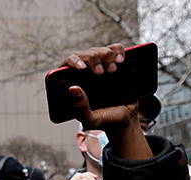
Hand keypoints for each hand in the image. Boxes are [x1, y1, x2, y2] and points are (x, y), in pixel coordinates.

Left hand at [60, 45, 152, 159]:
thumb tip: (72, 88)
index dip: (73, 62)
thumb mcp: (91, 119)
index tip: (82, 68)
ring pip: (99, 50)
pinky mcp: (114, 62)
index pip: (66, 66)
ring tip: (113, 70)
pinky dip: (118, 50)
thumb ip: (80, 107)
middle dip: (93, 59)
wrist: (124, 118)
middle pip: (84, 54)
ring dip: (106, 56)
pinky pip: (115, 48)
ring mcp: (99, 66)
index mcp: (73, 84)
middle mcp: (84, 72)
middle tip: (101, 72)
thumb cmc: (104, 119)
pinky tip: (120, 60)